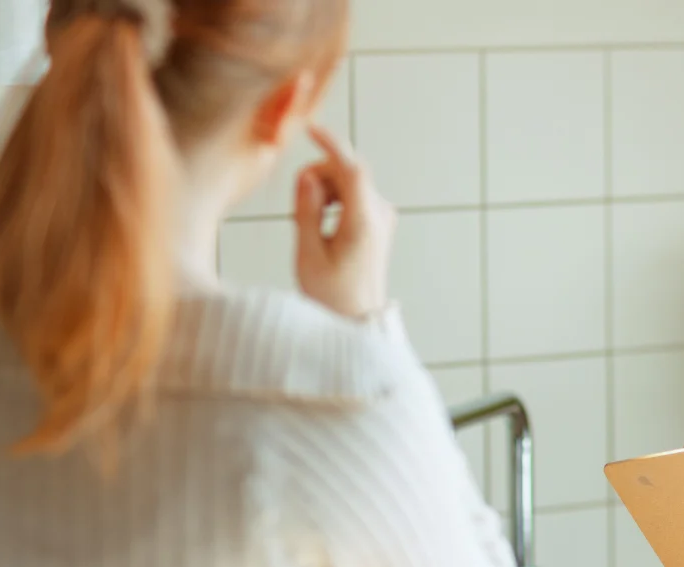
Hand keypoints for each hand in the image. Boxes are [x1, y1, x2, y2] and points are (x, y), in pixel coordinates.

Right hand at [295, 124, 395, 317]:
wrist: (358, 320)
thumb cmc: (332, 295)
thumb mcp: (309, 253)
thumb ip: (306, 210)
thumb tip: (307, 176)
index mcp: (364, 221)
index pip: (351, 169)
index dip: (331, 145)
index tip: (311, 129)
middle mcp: (380, 214)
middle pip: (348, 172)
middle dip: (319, 177)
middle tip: (300, 209)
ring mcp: (383, 218)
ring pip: (350, 182)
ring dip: (326, 190)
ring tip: (311, 224)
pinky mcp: (379, 222)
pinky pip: (354, 196)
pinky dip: (335, 200)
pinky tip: (323, 225)